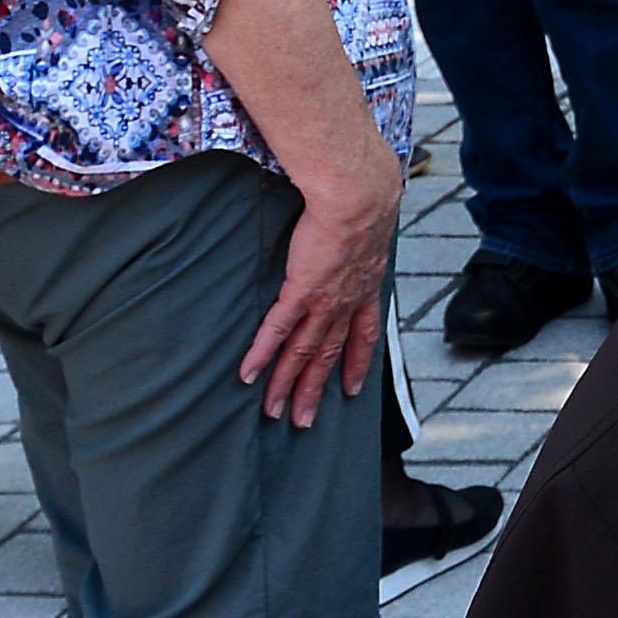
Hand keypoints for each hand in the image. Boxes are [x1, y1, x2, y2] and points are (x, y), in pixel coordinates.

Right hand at [234, 142, 400, 425]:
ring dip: (287, 385)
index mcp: (365, 289)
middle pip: (328, 355)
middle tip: (303, 422)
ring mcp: (324, 300)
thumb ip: (359, 244)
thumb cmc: (363, 200)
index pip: (363, 336)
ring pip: (303, 352)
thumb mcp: (369, 231)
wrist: (360, 195)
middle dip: (315, 390)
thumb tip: (353, 237)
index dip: (356, 364)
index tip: (351, 388)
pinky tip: (248, 374)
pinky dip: (262, 354)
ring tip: (274, 412)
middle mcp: (346, 302)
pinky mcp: (302, 291)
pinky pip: (277, 330)